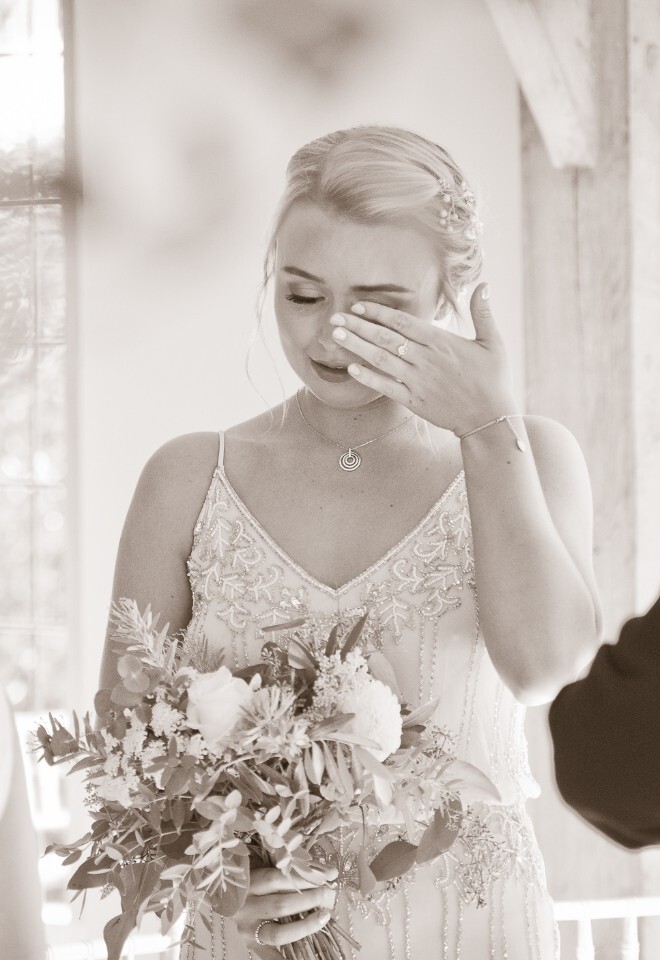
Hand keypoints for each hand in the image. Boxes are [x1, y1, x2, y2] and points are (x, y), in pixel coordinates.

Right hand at [236, 865, 337, 958]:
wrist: (228, 895)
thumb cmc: (253, 877)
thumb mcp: (267, 867)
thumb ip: (297, 868)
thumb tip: (332, 872)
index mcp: (249, 882)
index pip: (277, 879)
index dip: (303, 878)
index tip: (326, 876)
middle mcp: (246, 907)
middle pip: (280, 905)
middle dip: (308, 900)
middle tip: (326, 894)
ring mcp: (248, 929)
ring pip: (278, 933)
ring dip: (305, 926)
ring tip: (324, 916)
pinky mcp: (251, 944)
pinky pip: (270, 956)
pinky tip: (302, 959)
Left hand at [330, 283, 518, 435]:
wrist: (489, 418)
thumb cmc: (493, 379)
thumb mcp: (493, 343)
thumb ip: (484, 313)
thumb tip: (483, 285)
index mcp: (440, 341)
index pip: (402, 321)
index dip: (378, 312)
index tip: (358, 306)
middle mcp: (425, 359)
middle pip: (385, 337)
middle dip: (358, 326)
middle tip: (335, 317)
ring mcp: (417, 380)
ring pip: (381, 359)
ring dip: (356, 347)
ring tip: (336, 336)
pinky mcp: (414, 400)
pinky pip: (386, 387)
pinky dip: (368, 378)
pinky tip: (351, 369)